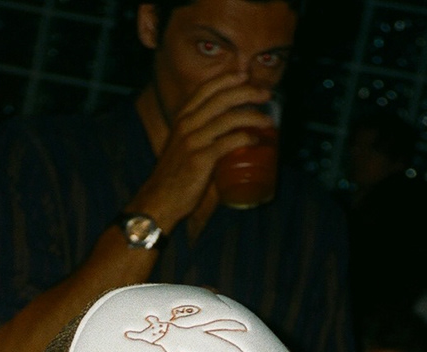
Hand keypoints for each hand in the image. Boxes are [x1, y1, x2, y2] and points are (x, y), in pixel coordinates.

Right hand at [131, 72, 272, 228]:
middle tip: (266, 95)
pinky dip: (246, 139)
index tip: (244, 76)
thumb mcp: (181, 147)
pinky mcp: (201, 159)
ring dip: (253, 117)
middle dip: (247, 92)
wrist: (158, 200)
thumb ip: (199, 137)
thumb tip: (225, 136)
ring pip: (229, 119)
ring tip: (268, 121)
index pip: (205, 90)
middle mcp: (186, 125)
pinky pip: (229, 142)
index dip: (226, 79)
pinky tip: (256, 140)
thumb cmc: (172, 177)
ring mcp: (193, 141)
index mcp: (181, 119)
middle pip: (221, 99)